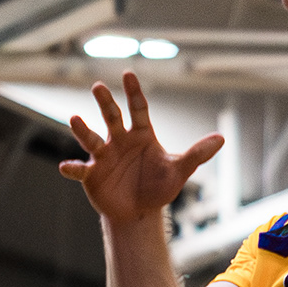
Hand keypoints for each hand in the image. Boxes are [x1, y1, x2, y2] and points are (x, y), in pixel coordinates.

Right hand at [59, 72, 220, 225]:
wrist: (139, 212)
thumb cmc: (158, 187)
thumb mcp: (179, 171)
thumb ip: (197, 154)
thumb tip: (221, 139)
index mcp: (141, 135)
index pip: (138, 109)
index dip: (134, 92)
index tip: (129, 74)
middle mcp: (120, 140)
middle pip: (112, 117)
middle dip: (105, 102)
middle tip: (98, 87)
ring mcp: (104, 156)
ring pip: (92, 139)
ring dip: (83, 130)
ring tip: (75, 119)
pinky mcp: (92, 174)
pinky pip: (80, 169)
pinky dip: (73, 168)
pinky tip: (66, 167)